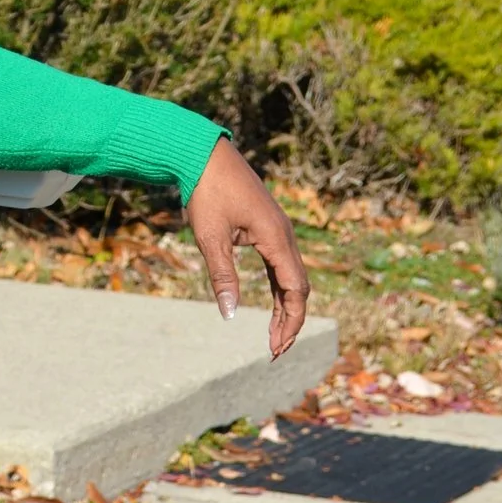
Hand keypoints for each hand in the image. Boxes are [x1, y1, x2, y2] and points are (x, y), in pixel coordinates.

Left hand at [185, 138, 311, 358]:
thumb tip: (230, 315)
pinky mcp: (267, 225)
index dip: (289, 322)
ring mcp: (277, 229)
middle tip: (276, 349)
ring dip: (286, 305)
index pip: (295, 291)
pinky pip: (280, 262)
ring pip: (291, 276)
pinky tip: (272, 302)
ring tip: (275, 334)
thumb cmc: (206, 191)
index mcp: (277, 239)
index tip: (276, 348)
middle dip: (290, 320)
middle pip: (299, 287)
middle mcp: (284, 235)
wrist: (202, 152)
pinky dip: (279, 286)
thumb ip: (223, 275)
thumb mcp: (210, 237)